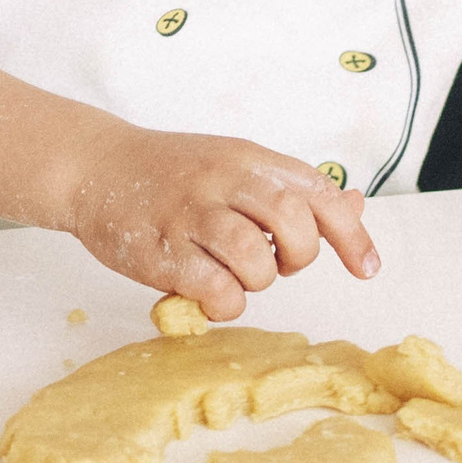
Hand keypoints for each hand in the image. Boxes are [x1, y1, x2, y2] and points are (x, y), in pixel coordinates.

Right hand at [61, 127, 379, 320]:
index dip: (351, 234)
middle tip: (274, 261)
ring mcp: (191, 214)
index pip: (318, 193)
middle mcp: (224, 180)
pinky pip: (217, 291)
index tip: (367, 268)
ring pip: (256, 260)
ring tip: (232, 273)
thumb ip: (291, 190)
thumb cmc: (171, 173)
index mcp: (250, 159)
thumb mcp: (236, 165)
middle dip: (297, 256)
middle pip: (293, 223)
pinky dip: (224, 303)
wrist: (94, 167)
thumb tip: (354, 205)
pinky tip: (207, 291)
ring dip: (256, 280)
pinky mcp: (162, 251)